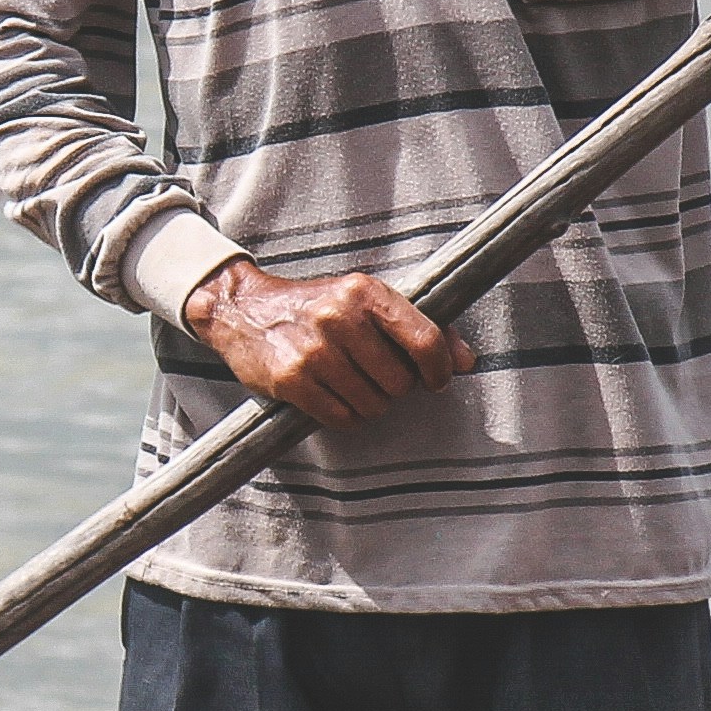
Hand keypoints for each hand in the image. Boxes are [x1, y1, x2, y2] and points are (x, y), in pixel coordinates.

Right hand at [183, 257, 471, 426]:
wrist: (244, 310)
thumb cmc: (316, 306)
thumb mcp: (366, 302)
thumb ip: (420, 328)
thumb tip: (466, 360)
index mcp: (365, 291)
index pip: (425, 340)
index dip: (438, 370)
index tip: (435, 380)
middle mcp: (339, 317)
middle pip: (400, 382)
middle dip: (393, 387)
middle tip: (373, 375)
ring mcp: (313, 350)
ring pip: (373, 405)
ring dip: (368, 404)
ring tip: (349, 383)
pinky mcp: (291, 380)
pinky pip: (342, 418)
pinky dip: (344, 415)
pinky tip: (331, 395)